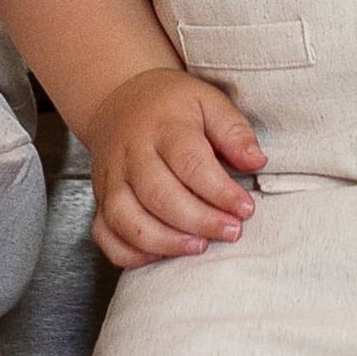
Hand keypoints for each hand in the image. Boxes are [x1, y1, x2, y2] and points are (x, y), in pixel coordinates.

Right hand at [85, 66, 266, 266]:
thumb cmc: (170, 105)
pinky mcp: (100, 200)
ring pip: (127, 219)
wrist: (118, 100)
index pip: (190, 163)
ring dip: (165, 240)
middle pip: (158, 195)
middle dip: (198, 221)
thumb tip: (256, 161)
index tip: (245, 209)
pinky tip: (160, 255)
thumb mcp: (208, 101)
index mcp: (163, 127)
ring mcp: (111, 180)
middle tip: (230, 232)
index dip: (220, 191)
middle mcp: (132, 155)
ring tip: (199, 246)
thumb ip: (234, 131)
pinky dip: (128, 252)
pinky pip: (104, 234)